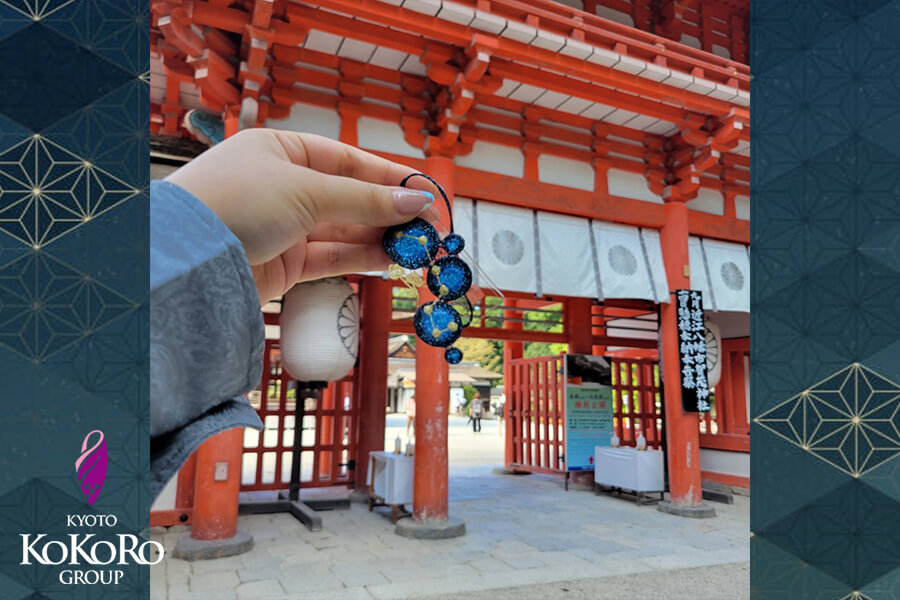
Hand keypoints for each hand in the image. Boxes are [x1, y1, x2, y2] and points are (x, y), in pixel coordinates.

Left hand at [166, 128, 439, 302]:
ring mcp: (282, 227)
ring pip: (344, 230)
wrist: (184, 259)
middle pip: (349, 197)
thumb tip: (415, 201)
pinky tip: (390, 260)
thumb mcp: (307, 191)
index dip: (388, 177)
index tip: (424, 193)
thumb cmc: (232, 203)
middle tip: (429, 227)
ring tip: (416, 247)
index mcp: (280, 151)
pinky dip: (361, 258)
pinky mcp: (283, 264)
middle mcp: (282, 187)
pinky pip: (331, 257)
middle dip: (389, 212)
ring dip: (381, 238)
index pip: (346, 160)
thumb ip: (365, 199)